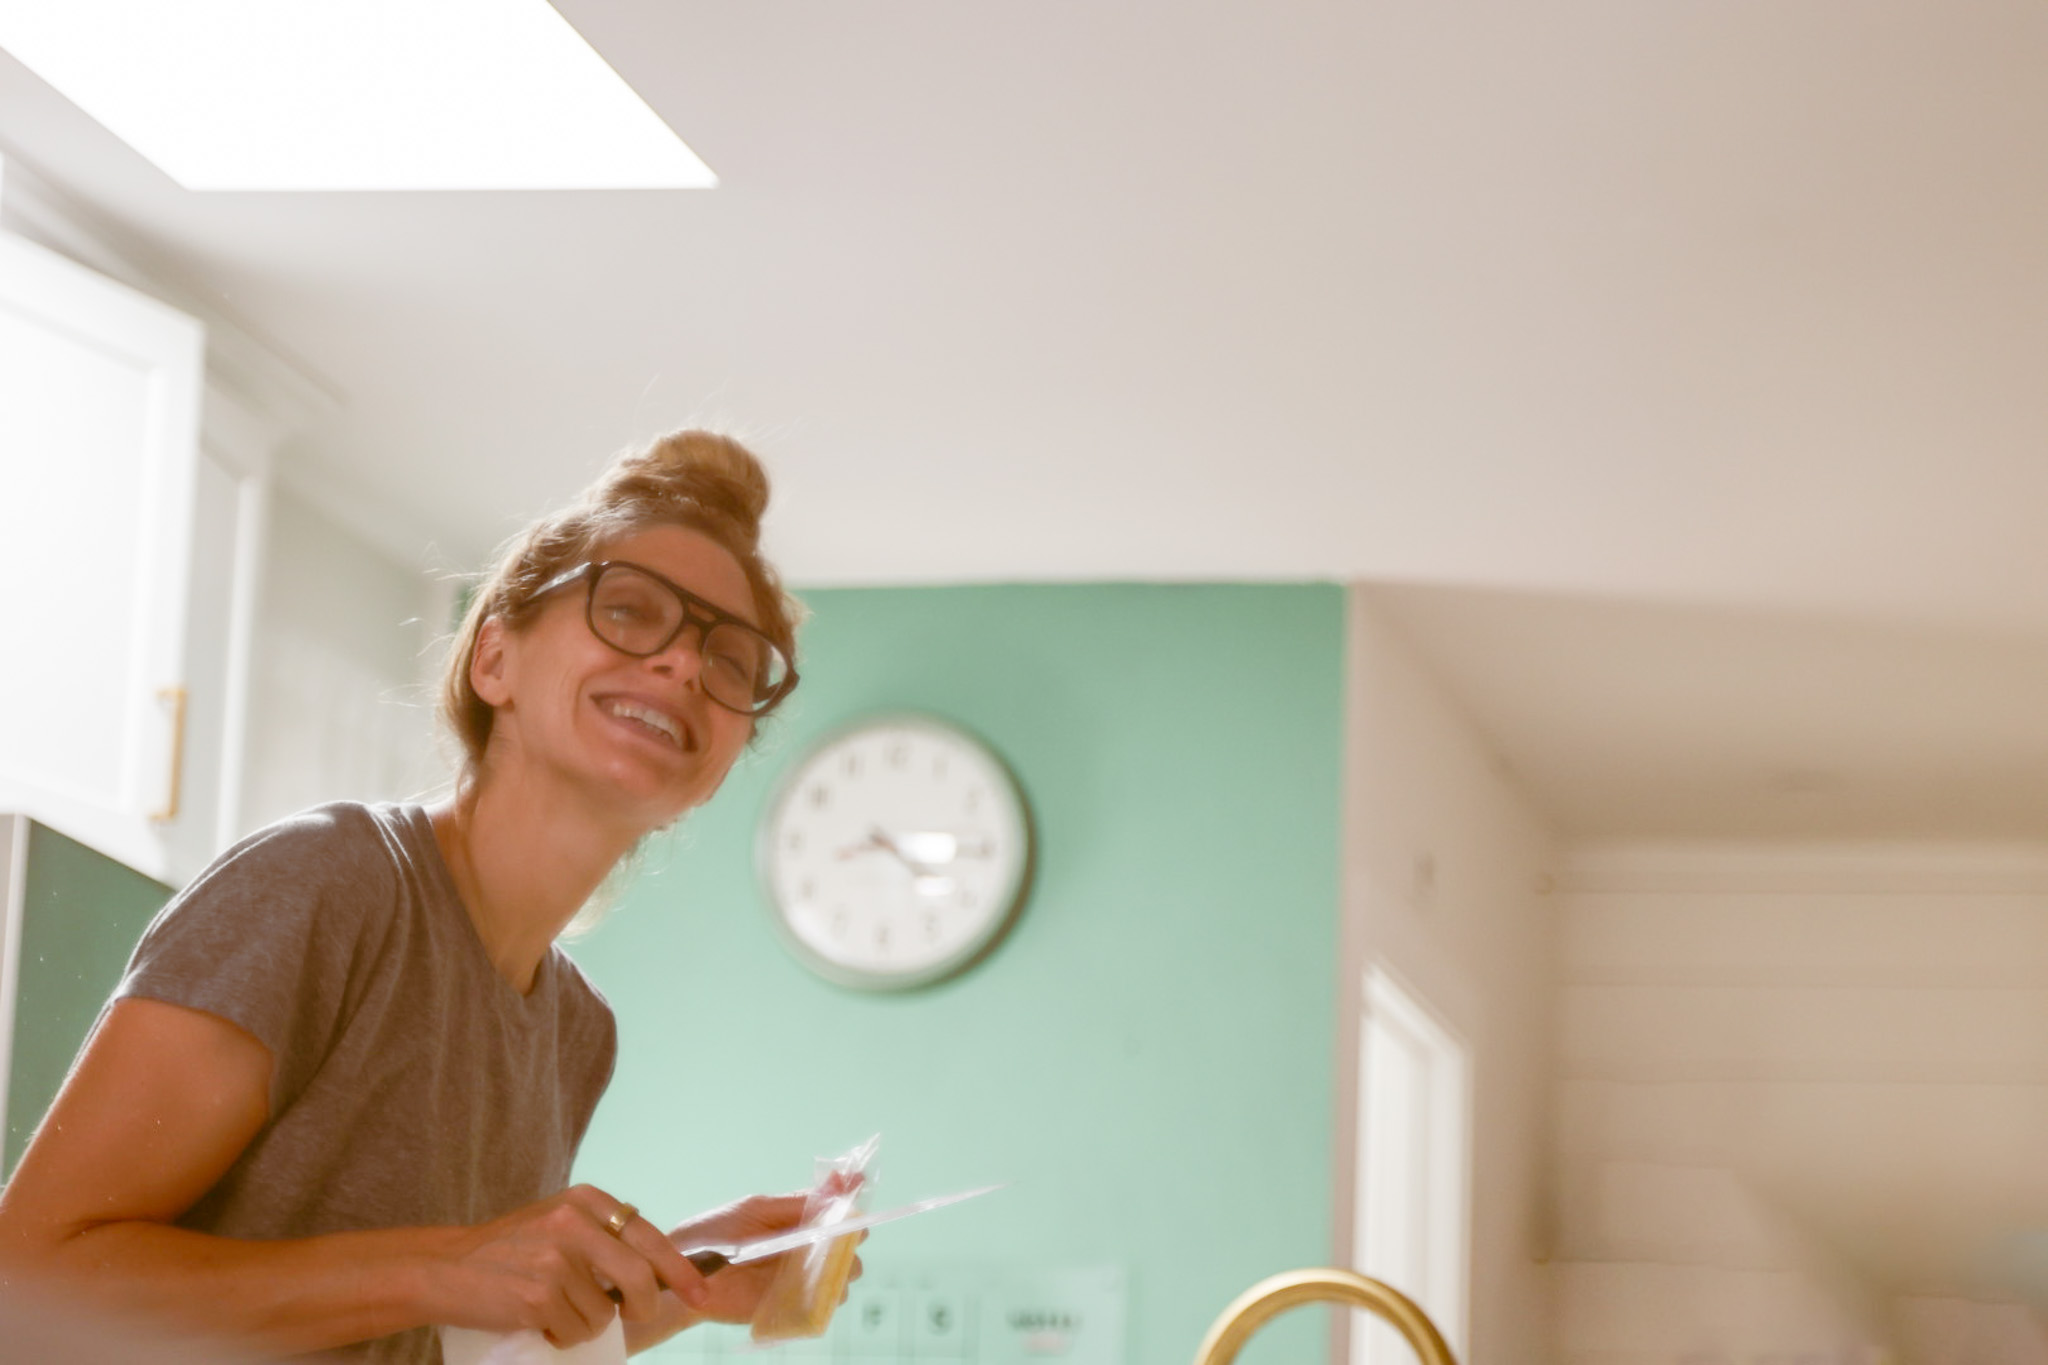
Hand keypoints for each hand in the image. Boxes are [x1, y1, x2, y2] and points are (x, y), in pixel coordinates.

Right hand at [436, 1184, 709, 1346]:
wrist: (443, 1268)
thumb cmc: (506, 1251)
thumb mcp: (557, 1223)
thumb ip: (601, 1236)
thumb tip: (657, 1271)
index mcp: (585, 1199)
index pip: (648, 1236)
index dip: (678, 1269)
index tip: (700, 1292)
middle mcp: (574, 1221)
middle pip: (639, 1276)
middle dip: (645, 1305)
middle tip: (636, 1315)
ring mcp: (556, 1258)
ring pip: (604, 1312)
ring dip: (585, 1322)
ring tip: (553, 1309)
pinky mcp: (539, 1294)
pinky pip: (576, 1330)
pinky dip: (562, 1335)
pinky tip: (537, 1320)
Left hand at [669, 1177, 866, 1325]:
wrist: (683, 1274)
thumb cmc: (716, 1233)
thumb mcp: (758, 1209)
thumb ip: (798, 1202)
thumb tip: (843, 1182)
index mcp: (798, 1219)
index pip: (839, 1213)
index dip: (852, 1209)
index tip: (857, 1204)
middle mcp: (804, 1249)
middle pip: (847, 1249)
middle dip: (850, 1246)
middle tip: (836, 1245)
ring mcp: (798, 1279)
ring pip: (839, 1279)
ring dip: (839, 1275)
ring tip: (821, 1270)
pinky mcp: (788, 1307)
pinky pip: (819, 1308)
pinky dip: (823, 1301)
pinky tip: (811, 1292)